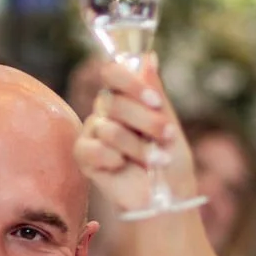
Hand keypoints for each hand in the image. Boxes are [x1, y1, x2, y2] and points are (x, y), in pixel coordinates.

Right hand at [71, 60, 199, 216]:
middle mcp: (106, 110)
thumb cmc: (171, 161)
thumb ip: (156, 92)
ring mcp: (93, 132)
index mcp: (126, 97)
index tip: (154, 101)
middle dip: (146, 121)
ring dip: (138, 148)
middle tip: (167, 137)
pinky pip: (91, 149)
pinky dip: (112, 159)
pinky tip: (122, 167)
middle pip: (113, 101)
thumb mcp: (170, 123)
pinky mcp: (84, 156)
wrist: (167, 198)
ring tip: (154, 161)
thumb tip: (149, 56)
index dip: (130, 83)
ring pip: (108, 128)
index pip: (113, 73)